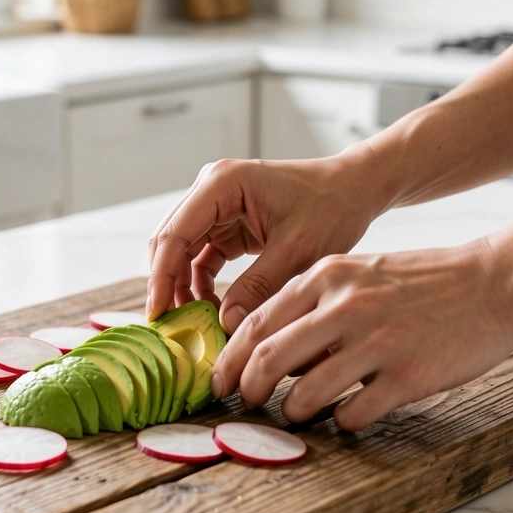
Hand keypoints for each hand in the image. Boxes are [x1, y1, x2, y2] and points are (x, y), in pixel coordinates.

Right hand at [147, 151, 383, 331]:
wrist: (356, 189)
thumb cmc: (333, 206)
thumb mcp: (298, 250)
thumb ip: (259, 286)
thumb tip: (224, 324)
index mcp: (222, 184)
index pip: (175, 234)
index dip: (160, 277)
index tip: (157, 316)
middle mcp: (211, 189)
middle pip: (170, 242)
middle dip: (166, 286)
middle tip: (170, 329)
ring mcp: (217, 206)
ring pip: (181, 253)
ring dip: (182, 288)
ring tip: (192, 326)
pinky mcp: (227, 224)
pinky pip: (201, 258)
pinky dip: (201, 285)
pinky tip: (212, 311)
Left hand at [211, 232, 512, 430]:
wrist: (490, 284)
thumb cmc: (418, 282)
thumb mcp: (357, 273)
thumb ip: (312, 304)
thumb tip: (269, 349)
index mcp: (327, 276)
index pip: (256, 322)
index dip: (229, 359)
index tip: (220, 380)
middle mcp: (345, 306)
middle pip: (269, 359)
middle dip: (247, 390)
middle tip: (245, 404)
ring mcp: (377, 342)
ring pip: (305, 393)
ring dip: (291, 412)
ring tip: (296, 414)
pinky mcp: (407, 376)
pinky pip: (353, 414)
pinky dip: (340, 422)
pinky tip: (346, 415)